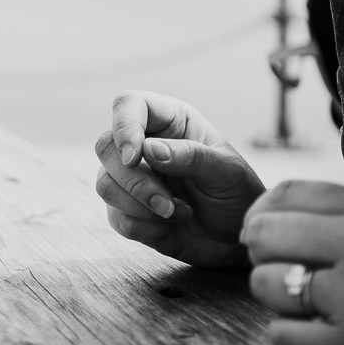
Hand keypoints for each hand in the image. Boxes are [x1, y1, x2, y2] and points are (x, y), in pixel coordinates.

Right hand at [94, 90, 264, 267]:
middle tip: (166, 203)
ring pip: (104, 184)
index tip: (134, 157)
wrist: (239, 239)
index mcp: (168, 121)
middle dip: (133, 181)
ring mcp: (131, 179)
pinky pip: (116, 218)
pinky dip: (144, 227)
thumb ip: (191, 156)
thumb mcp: (227, 173)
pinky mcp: (127, 211)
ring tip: (178, 213)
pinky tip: (170, 226)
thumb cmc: (238, 196)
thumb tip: (147, 149)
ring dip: (140, 206)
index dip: (124, 127)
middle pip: (105, 146)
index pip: (128, 105)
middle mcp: (143, 145)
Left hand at [243, 181, 343, 344]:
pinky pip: (281, 336)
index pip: (286, 192)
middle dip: (264, 257)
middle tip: (285, 274)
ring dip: (279, 301)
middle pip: (262, 233)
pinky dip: (294, 341)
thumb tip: (275, 212)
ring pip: (264, 283)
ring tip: (313, 309)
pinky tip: (323, 337)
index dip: (261, 213)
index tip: (262, 232)